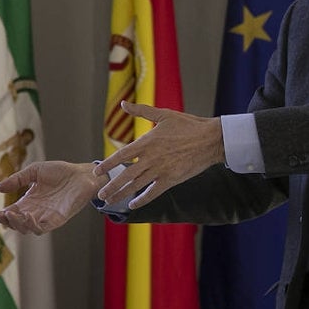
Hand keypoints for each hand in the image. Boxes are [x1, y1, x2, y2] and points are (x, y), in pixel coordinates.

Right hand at [0, 160, 99, 233]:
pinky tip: (28, 217)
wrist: (82, 173)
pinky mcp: (58, 219)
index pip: (8, 213)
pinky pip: (43, 228)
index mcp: (27, 202)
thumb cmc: (60, 172)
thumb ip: (17, 179)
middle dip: (5, 221)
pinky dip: (33, 225)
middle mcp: (35, 212)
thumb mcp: (34, 171)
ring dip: (17, 224)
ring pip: (27, 228)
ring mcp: (46, 217)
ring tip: (10, 214)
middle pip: (15, 223)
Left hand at [94, 101, 224, 210]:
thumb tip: (123, 104)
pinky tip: (133, 204)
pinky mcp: (172, 179)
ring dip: (121, 194)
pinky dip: (142, 199)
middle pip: (125, 175)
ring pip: (136, 185)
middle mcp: (151, 158)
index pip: (121, 155)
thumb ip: (141, 111)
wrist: (211, 139)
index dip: (108, 164)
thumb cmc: (189, 125)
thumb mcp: (164, 115)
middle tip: (100, 195)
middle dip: (111, 186)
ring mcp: (161, 170)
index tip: (97, 171)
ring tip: (110, 201)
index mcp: (147, 142)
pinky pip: (153, 192)